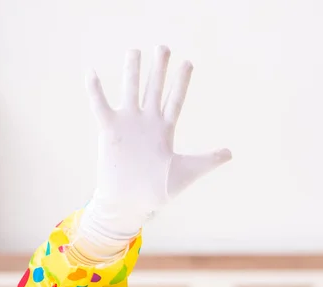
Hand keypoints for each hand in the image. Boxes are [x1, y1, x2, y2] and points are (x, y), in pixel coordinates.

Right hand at [71, 46, 230, 260]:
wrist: (132, 203)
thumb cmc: (160, 190)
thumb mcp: (189, 171)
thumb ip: (209, 160)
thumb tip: (230, 153)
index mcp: (165, 129)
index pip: (175, 100)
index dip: (181, 82)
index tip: (188, 62)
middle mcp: (147, 122)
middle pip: (155, 88)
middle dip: (159, 68)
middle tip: (163, 47)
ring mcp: (128, 124)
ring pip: (130, 90)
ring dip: (132, 71)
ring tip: (134, 50)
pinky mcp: (110, 131)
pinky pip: (100, 106)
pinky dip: (95, 90)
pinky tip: (91, 72)